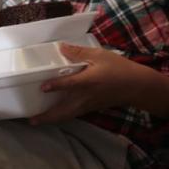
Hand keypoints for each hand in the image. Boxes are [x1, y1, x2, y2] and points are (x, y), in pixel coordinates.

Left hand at [29, 43, 160, 124]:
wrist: (137, 86)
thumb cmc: (118, 68)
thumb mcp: (99, 55)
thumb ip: (78, 52)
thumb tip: (61, 47)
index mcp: (87, 82)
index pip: (69, 85)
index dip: (55, 86)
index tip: (42, 87)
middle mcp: (85, 97)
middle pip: (63, 111)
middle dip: (47, 116)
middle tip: (31, 120)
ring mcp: (88, 105)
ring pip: (67, 115)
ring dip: (52, 119)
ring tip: (38, 121)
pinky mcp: (91, 108)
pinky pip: (74, 115)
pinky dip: (62, 117)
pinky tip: (56, 115)